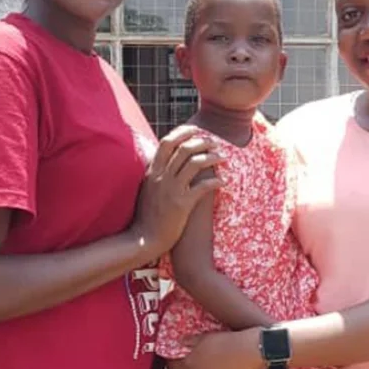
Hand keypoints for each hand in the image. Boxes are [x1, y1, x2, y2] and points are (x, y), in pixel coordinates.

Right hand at [130, 125, 223, 256]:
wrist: (144, 239)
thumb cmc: (147, 216)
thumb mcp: (147, 189)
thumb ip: (156, 173)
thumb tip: (166, 161)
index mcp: (152, 171)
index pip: (168, 142)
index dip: (183, 132)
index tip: (196, 130)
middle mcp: (161, 177)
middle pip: (184, 148)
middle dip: (202, 141)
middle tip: (214, 143)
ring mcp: (171, 190)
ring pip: (195, 163)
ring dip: (212, 157)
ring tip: (222, 157)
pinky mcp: (182, 204)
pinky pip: (203, 186)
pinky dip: (216, 181)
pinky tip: (223, 182)